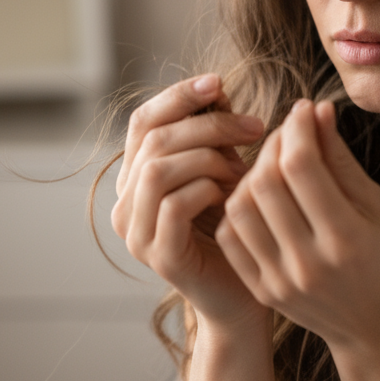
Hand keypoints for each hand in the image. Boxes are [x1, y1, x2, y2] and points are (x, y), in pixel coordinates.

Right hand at [111, 74, 270, 329]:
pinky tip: (234, 192)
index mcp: (135, 177)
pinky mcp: (158, 256)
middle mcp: (125, 203)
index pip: (143, 120)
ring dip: (208, 157)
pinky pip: (173, 205)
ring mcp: (136, 232)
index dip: (179, 96)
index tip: (220, 83)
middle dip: (209, 125)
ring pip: (158, 168)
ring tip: (244, 166)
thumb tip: (217, 87)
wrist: (245, 297)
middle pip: (154, 139)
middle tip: (254, 127)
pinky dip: (207, 188)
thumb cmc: (237, 228)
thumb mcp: (224, 169)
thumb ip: (214, 134)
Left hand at [215, 99, 379, 352]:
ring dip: (251, 174)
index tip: (304, 110)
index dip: (297, 128)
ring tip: (274, 165)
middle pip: (266, 183)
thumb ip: (341, 160)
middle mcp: (309, 263)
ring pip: (240, 206)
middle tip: (288, 132)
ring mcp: (280, 280)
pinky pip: (231, 235)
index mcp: (346, 239)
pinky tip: (259, 196)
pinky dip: (237, 206)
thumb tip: (318, 110)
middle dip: (273, 145)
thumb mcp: (376, 206)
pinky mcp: (262, 290)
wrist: (377, 329)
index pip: (302, 167)